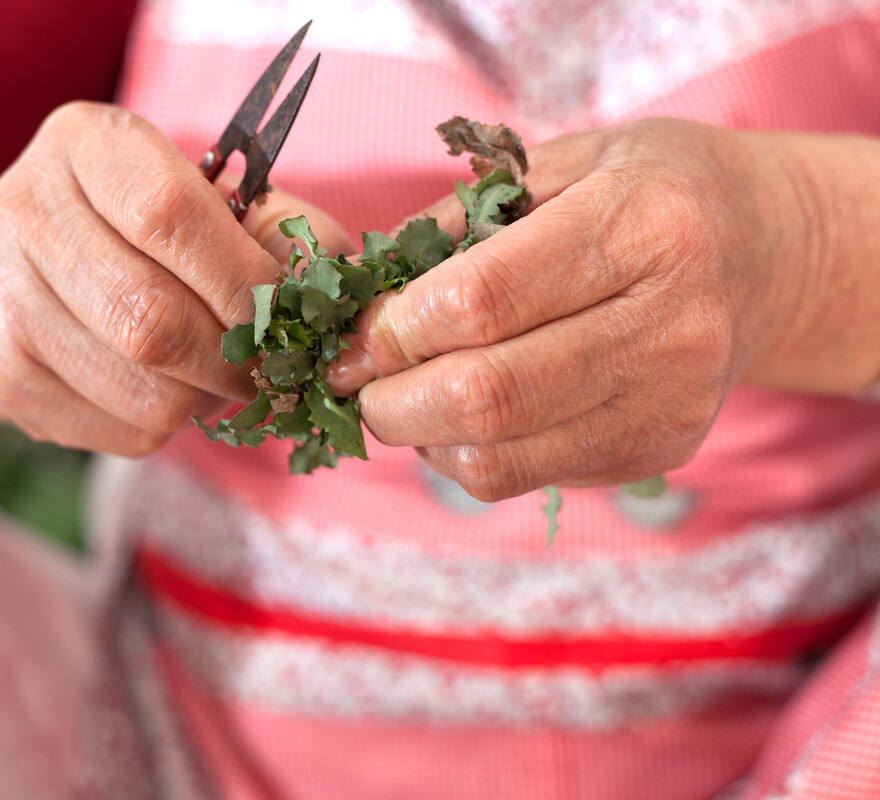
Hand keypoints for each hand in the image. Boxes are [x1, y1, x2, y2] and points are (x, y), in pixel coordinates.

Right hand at [0, 101, 350, 454]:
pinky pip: (118, 431)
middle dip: (235, 360)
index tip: (288, 314)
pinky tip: (163, 387)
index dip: (245, 282)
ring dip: (205, 399)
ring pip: (142, 391)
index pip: (169, 217)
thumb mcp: (212, 197)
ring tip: (213, 373)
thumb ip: (283, 230)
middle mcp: (24, 211)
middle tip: (269, 367)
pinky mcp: (1, 372)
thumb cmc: (145, 229)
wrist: (26, 267)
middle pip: (151, 323)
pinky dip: (165, 425)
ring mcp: (1, 297)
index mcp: (85, 143)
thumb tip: (337, 288)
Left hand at [328, 118, 824, 499]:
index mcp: (640, 226)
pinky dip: (465, 454)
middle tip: (359, 381)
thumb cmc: (646, 193)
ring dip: (421, 436)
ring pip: (498, 455)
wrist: (768, 252)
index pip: (481, 301)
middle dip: (391, 401)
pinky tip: (463, 416)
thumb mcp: (558, 165)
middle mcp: (668, 323)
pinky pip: (524, 476)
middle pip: (486, 395)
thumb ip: (456, 223)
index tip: (358, 334)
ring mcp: (670, 400)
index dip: (395, 328)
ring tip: (408, 396)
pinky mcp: (661, 448)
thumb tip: (357, 298)